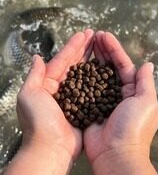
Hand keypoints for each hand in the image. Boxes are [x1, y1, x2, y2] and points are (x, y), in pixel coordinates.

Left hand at [17, 29, 93, 166]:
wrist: (51, 148)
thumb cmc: (39, 121)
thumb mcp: (29, 95)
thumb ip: (34, 74)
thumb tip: (37, 57)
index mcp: (48, 82)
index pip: (62, 59)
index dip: (73, 45)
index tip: (84, 33)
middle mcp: (62, 87)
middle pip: (75, 63)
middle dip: (84, 48)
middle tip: (95, 34)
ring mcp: (74, 95)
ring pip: (84, 72)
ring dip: (92, 58)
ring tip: (100, 45)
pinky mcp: (84, 105)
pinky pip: (91, 86)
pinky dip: (97, 75)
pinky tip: (104, 66)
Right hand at [84, 31, 157, 173]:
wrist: (115, 154)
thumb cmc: (133, 127)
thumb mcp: (146, 103)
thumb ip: (146, 82)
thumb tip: (148, 64)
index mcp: (132, 89)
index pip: (122, 64)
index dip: (114, 49)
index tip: (104, 35)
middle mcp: (117, 91)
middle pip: (109, 66)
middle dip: (102, 50)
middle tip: (94, 35)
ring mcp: (102, 98)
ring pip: (96, 73)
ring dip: (92, 58)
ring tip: (86, 43)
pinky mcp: (89, 104)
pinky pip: (85, 86)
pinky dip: (82, 74)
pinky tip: (76, 63)